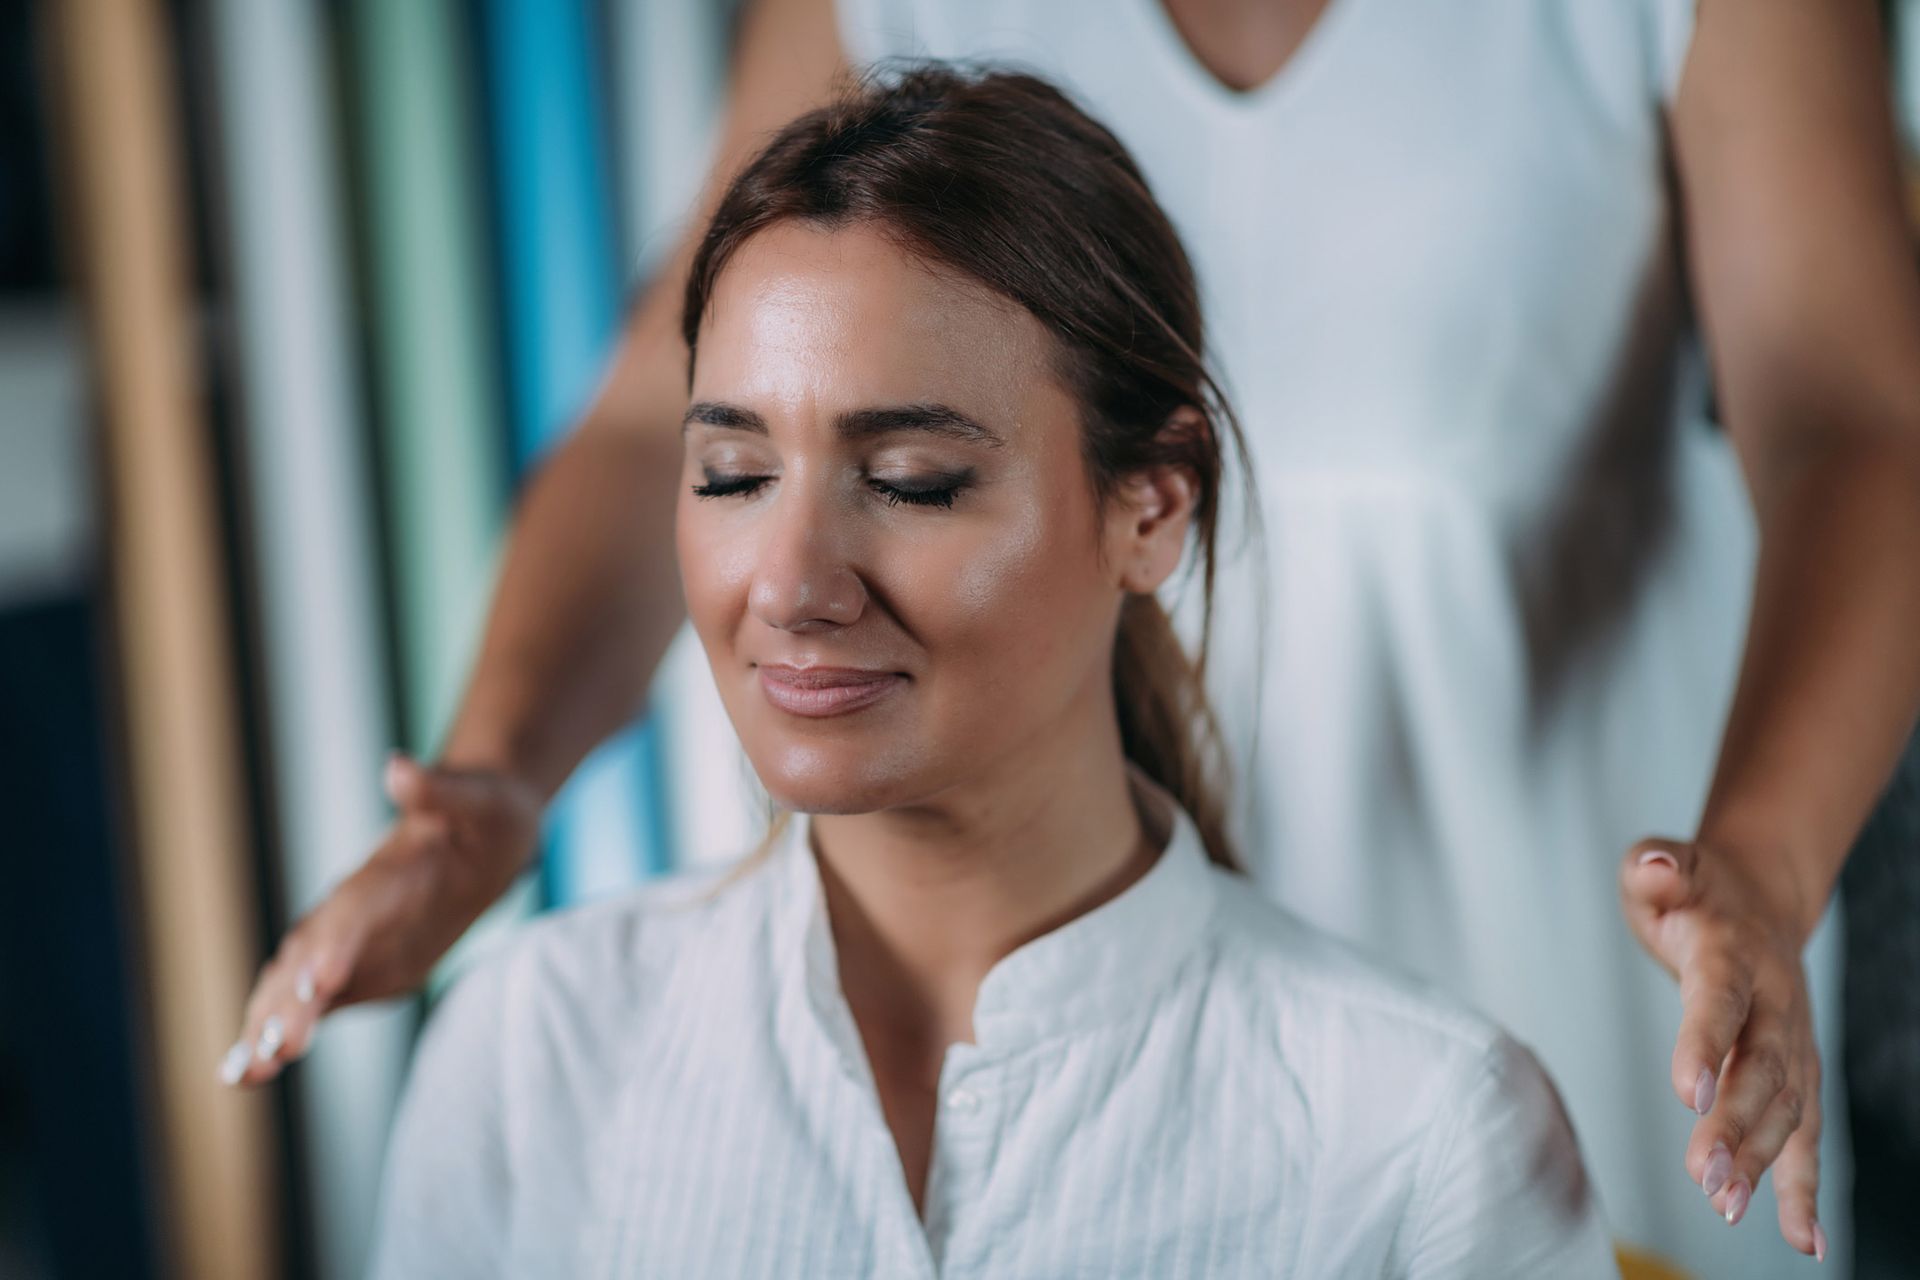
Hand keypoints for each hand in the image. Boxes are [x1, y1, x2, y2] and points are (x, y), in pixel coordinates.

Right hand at [217, 754, 543, 1088]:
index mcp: (383, 873)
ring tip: (243, 1075)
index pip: (353, 911)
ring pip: (296, 986)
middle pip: (311, 959)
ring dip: (270, 1026)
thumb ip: (436, 791)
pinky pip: (312, 1005)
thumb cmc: (482, 812)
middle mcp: (351, 910)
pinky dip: (281, 1035)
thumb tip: (399, 768)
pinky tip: (249, 1073)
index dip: (334, 945)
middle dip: (290, 1005)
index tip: (318, 982)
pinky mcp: (356, 969)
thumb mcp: (475, 799)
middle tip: (271, 1053)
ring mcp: (347, 943)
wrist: (481, 830)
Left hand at [1619, 836, 1826, 1260]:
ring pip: (1784, 1109)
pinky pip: (1803, 1135)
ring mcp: (1792, 1041)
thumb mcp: (1663, 866)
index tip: (1690, 1094)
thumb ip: (1654, 869)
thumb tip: (1653, 864)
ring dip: (1760, 1162)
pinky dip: (1803, 1188)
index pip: (1719, 999)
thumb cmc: (1693, 889)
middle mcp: (1774, 1002)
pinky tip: (1804, 1240)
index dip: (1706, 1044)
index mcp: (1732, 951)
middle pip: (1760, 1067)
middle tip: (1706, 1177)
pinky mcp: (1796, 1073)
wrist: (1758, 896)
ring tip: (1728, 1206)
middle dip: (1736, 1125)